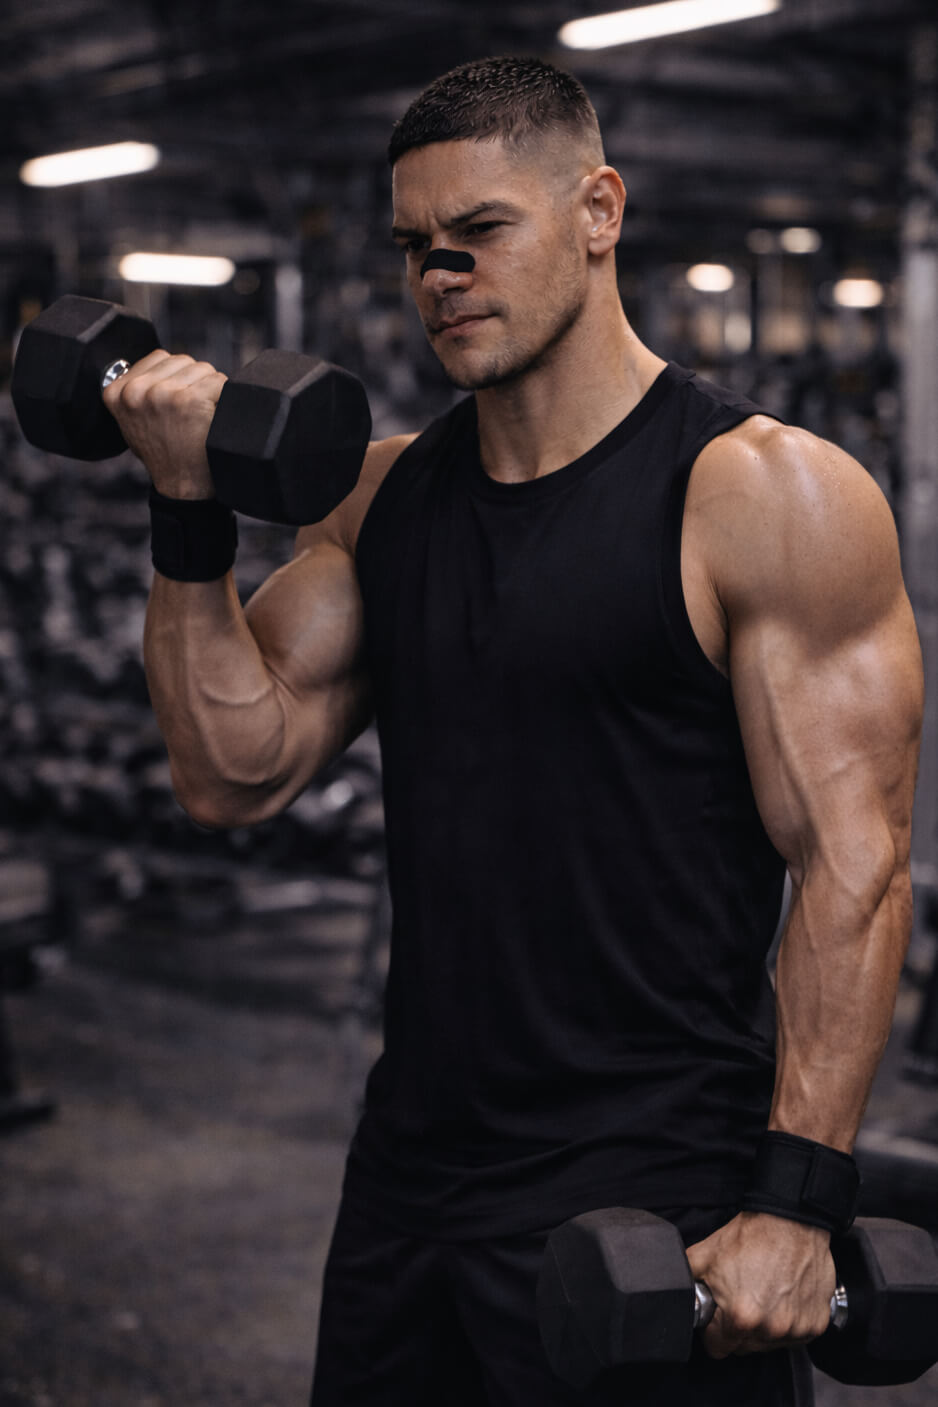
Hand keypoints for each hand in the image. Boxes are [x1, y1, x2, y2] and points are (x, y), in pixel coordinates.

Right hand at [101, 349, 227, 498]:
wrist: (182, 487)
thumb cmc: (164, 455)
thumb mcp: (134, 422)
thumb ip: (138, 392)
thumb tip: (159, 366)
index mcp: (117, 393)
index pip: (159, 358)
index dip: (176, 377)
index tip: (179, 403)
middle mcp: (136, 391)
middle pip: (183, 361)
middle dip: (194, 382)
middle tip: (193, 414)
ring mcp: (163, 394)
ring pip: (203, 369)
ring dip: (210, 389)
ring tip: (201, 418)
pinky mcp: (189, 400)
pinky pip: (219, 382)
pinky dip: (225, 397)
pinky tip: (214, 418)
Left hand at [685, 1212, 834, 1357]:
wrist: (791, 1221)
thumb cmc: (751, 1237)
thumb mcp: (704, 1255)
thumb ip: (686, 1282)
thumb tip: (674, 1296)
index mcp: (740, 1318)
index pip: (717, 1348)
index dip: (713, 1332)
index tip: (718, 1318)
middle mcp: (770, 1329)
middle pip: (743, 1348)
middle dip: (737, 1329)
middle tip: (740, 1298)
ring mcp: (796, 1329)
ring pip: (769, 1344)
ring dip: (764, 1327)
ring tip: (762, 1295)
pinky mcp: (816, 1325)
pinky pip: (794, 1336)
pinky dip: (788, 1323)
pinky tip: (782, 1298)